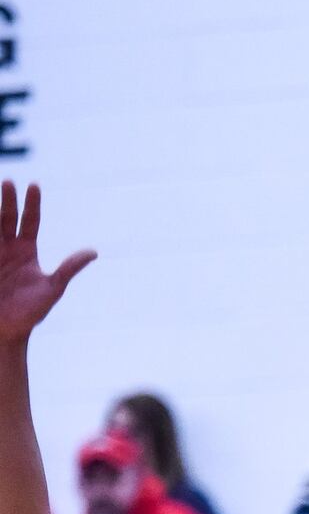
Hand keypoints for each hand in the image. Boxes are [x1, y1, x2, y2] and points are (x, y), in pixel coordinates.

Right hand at [0, 182, 96, 342]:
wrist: (5, 332)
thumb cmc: (30, 313)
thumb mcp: (53, 288)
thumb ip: (69, 268)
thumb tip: (94, 252)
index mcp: (26, 251)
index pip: (29, 221)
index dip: (32, 204)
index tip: (34, 185)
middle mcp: (7, 248)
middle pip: (6, 218)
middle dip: (7, 199)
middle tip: (8, 181)